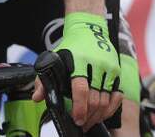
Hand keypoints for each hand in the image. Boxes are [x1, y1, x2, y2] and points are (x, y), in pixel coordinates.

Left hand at [32, 12, 120, 128]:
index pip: (81, 89)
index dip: (79, 107)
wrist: (88, 29)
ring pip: (106, 100)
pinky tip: (102, 114)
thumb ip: (44, 79)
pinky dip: (110, 108)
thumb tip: (37, 98)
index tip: (76, 119)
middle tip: (81, 124)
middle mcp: (96, 65)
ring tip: (89, 121)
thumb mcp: (53, 58)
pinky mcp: (117, 71)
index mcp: (78, 61)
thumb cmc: (70, 47)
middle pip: (95, 99)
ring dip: (98, 115)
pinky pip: (116, 96)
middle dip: (88, 115)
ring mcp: (108, 68)